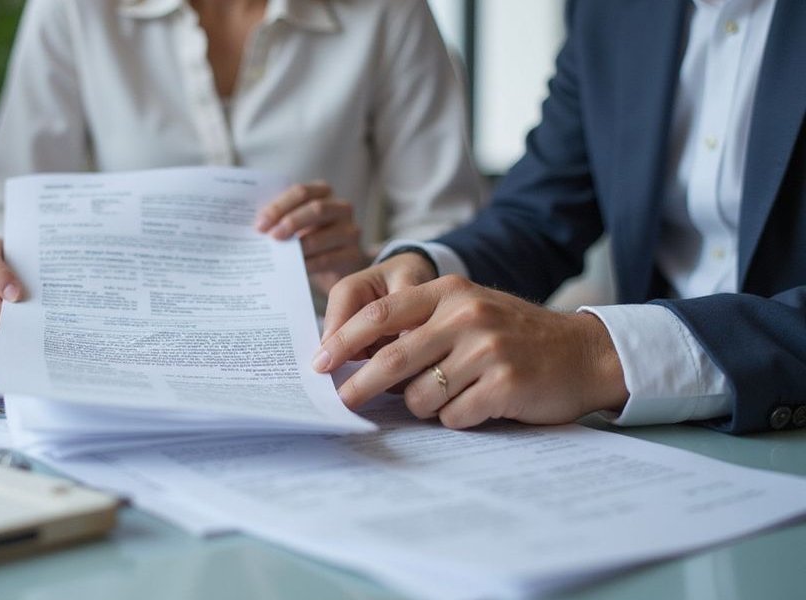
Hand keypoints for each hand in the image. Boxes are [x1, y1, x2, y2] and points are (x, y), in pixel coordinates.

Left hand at [255, 181, 368, 292]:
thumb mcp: (296, 224)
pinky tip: (294, 269)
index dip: (279, 206)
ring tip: (280, 256)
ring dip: (298, 247)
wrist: (336, 265)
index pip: (301, 192)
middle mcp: (340, 208)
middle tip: (272, 237)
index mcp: (323, 193)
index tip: (260, 224)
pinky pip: (328, 259)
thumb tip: (255, 227)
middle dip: (291, 222)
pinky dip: (308, 264)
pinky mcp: (353, 255)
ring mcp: (350, 231)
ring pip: (322, 236)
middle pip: (316, 208)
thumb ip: (280, 219)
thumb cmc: (309, 237)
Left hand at [314, 271, 628, 428]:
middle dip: (358, 386)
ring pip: (419, 396)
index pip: (380, 314)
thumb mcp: (467, 311)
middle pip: (390, 359)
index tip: (320, 362)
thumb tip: (355, 358)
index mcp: (450, 291)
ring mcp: (486, 349)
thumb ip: (418, 324)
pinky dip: (456, 418)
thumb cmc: (512, 336)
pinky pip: (452, 416)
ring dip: (424, 406)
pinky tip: (479, 405)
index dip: (342, 340)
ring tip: (453, 394)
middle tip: (342, 401)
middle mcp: (466, 315)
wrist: (583, 353)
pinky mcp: (503, 384)